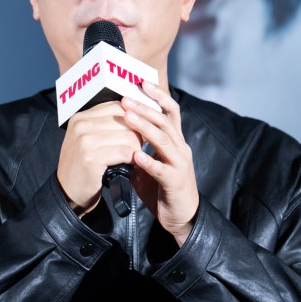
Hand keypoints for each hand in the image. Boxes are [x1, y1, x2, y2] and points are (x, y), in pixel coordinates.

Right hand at [57, 101, 141, 215]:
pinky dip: (132, 159)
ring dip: (136, 148)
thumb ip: (106, 124)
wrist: (66, 192)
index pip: (118, 106)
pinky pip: (125, 152)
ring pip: (128, 136)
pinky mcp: (92, 158)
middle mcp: (81, 125)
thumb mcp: (89, 139)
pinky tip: (130, 165)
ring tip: (133, 157)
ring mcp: (85, 141)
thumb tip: (137, 114)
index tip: (141, 129)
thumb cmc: (82, 165)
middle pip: (126, 120)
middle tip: (137, 148)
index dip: (135, 118)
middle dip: (137, 134)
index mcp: (81, 117)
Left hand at [122, 81, 198, 245]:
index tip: (141, 83)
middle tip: (125, 98)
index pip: (170, 112)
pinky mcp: (176, 182)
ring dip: (145, 128)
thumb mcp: (151, 164)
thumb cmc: (164, 189)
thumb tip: (118, 134)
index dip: (158, 96)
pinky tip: (135, 156)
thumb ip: (140, 148)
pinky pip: (162, 170)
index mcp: (175, 142)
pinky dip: (149, 161)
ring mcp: (180, 165)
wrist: (182, 218)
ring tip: (128, 117)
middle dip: (145, 107)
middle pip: (165, 121)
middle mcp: (180, 149)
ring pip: (165, 140)